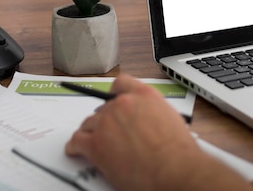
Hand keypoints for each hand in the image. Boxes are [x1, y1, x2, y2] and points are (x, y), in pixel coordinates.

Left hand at [65, 74, 252, 190]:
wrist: (173, 169)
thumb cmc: (177, 150)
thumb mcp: (171, 117)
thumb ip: (153, 112)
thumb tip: (146, 120)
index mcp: (144, 95)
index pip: (121, 84)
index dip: (114, 93)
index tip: (111, 99)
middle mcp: (123, 104)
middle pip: (103, 107)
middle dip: (105, 120)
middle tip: (109, 132)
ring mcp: (107, 123)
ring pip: (88, 123)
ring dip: (91, 132)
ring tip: (92, 141)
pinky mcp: (95, 144)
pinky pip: (77, 141)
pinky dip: (75, 147)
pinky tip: (76, 150)